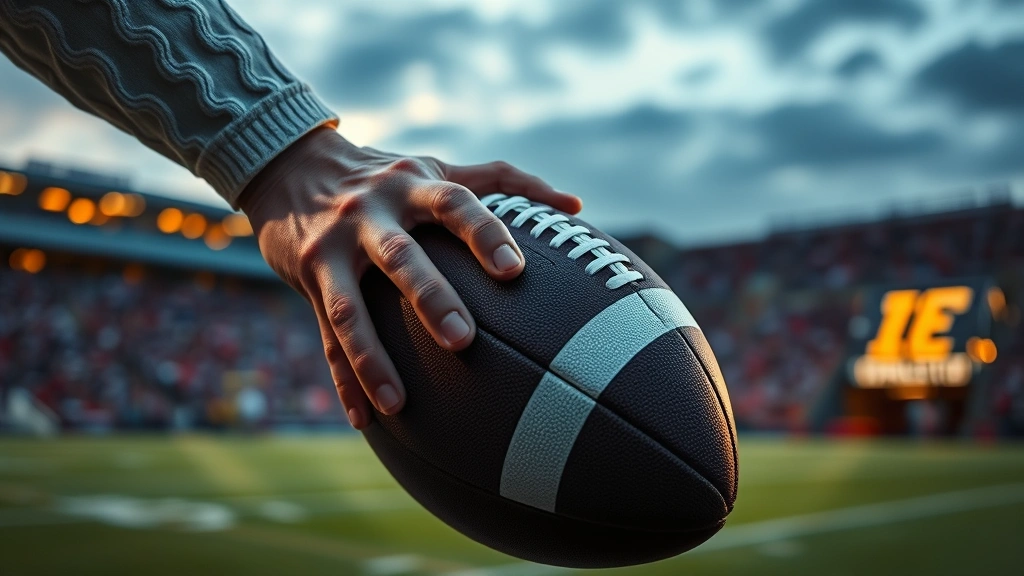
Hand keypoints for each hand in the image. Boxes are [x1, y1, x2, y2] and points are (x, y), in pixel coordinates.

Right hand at [239, 127, 581, 428]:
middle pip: (401, 257)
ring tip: (400, 402)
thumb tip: (575, 207)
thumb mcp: (436, 166)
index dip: (484, 234)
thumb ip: (504, 181)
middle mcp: (369, 213)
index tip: (515, 272)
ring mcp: (332, 248)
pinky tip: (364, 420)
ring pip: (350, 308)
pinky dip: (344, 378)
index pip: (454, 204)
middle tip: (463, 340)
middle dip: (429, 297)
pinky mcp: (307, 278)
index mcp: (412, 185)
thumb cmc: (385, 176)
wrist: (289, 166)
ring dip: (372, 356)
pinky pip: (326, 335)